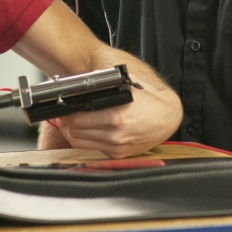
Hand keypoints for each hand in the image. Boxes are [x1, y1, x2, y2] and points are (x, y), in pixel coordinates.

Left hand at [50, 79, 181, 158]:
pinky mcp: (119, 154)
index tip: (62, 106)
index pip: (77, 118)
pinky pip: (91, 149)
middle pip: (75, 131)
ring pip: (80, 142)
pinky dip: (84, 139)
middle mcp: (116, 135)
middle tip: (63, 113)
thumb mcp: (128, 81)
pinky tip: (84, 129)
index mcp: (116, 116)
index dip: (66, 112)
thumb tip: (82, 78)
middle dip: (66, 121)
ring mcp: (117, 147)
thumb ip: (106, 80)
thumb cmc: (151, 97)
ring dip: (72, 131)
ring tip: (70, 120)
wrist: (169, 116)